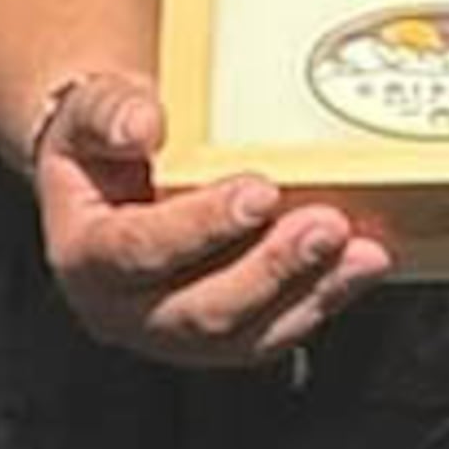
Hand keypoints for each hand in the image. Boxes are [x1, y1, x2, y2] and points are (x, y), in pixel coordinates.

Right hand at [31, 68, 391, 364]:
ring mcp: (176, 331)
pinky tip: (361, 268)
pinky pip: (277, 332)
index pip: (139, 250)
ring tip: (363, 252)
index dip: (201, 226)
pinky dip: (326, 300)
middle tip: (326, 225)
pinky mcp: (225, 335)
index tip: (260, 192)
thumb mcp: (89, 113)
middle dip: (272, 269)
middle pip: (201, 310)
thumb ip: (108, 114)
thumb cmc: (105, 144)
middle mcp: (126, 308)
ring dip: (313, 292)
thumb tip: (142, 125)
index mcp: (85, 254)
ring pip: (248, 335)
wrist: (119, 169)